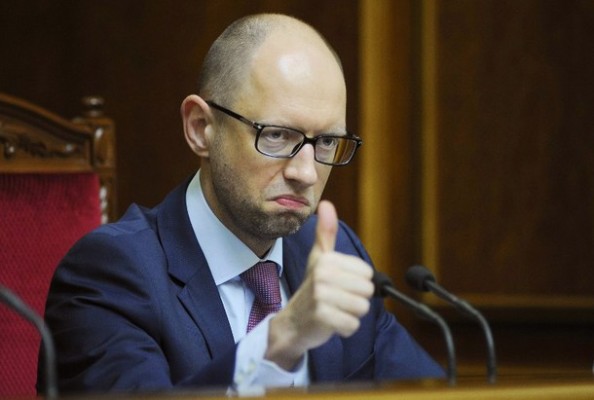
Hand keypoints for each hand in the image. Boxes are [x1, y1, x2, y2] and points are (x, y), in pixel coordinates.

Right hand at [265, 200, 373, 369]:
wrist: (292, 322)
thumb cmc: (312, 288)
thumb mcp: (318, 258)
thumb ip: (326, 232)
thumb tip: (326, 204)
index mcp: (327, 259)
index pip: (367, 274)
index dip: (356, 283)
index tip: (338, 285)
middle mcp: (323, 275)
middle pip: (367, 291)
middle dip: (355, 300)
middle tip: (336, 300)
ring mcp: (321, 296)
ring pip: (362, 308)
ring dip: (351, 314)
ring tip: (334, 310)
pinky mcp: (322, 317)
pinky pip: (352, 325)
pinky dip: (344, 328)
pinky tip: (331, 323)